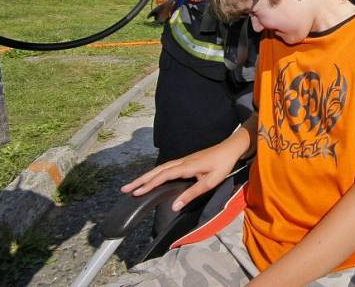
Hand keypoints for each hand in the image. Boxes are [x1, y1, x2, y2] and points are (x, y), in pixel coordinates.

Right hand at [121, 142, 237, 210]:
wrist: (230, 149)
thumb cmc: (222, 165)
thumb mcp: (209, 182)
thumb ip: (191, 194)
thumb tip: (174, 206)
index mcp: (186, 166)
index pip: (163, 176)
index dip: (149, 184)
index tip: (136, 192)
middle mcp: (181, 162)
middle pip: (157, 171)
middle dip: (140, 180)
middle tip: (124, 189)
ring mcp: (183, 160)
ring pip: (160, 168)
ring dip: (146, 176)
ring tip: (133, 185)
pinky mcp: (185, 161)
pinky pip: (166, 167)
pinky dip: (155, 173)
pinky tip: (151, 178)